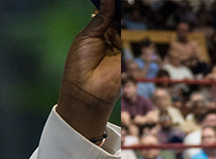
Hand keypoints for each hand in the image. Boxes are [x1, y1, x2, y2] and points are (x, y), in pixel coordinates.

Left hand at [57, 0, 120, 143]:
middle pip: (121, 16)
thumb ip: (101, 18)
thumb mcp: (87, 37)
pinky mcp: (132, 53)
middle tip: (123, 1)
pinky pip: (135, 35)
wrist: (87, 92)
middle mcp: (111, 38)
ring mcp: (123, 45)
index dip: (113, 4)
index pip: (109, 13)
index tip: (115, 0)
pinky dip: (133, 26)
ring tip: (120, 19)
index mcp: (98, 32)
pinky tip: (126, 25)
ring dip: (126, 15)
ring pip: (128, 24)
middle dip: (121, 7)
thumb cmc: (80, 66)